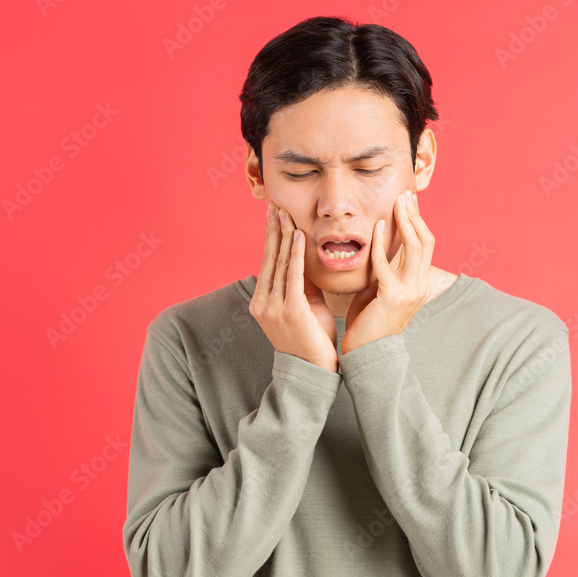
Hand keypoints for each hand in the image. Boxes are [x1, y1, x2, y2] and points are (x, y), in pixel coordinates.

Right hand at [249, 204, 338, 371]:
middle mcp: (262, 303)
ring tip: (286, 214)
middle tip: (276, 205)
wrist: (314, 371)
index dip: (270, 237)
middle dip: (273, 230)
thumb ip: (302, 283)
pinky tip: (298, 236)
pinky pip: (293, 275)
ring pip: (279, 263)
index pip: (267, 263)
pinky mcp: (290, 310)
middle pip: (269, 258)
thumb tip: (305, 256)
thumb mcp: (305, 305)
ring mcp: (273, 307)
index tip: (274, 215)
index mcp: (262, 302)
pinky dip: (295, 253)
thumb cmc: (313, 339)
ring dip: (283, 235)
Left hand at [342, 189, 433, 354]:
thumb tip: (377, 244)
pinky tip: (375, 227)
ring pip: (416, 247)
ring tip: (397, 203)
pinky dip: (381, 244)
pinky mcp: (393, 297)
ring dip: (406, 222)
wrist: (365, 353)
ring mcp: (409, 292)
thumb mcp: (379, 289)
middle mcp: (419, 286)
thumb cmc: (367, 321)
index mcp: (418, 283)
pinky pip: (388, 264)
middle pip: (426, 241)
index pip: (425, 245)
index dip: (418, 221)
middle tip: (405, 194)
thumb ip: (383, 269)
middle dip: (415, 215)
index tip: (407, 201)